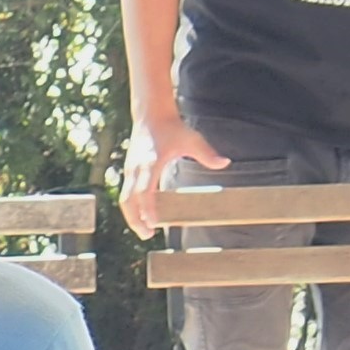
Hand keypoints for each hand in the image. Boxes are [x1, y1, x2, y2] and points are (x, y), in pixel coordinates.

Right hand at [120, 114, 230, 236]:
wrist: (151, 114)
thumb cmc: (173, 127)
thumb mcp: (191, 139)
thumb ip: (207, 153)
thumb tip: (225, 163)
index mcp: (150, 163)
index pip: (144, 191)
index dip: (148, 208)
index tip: (154, 223)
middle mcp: (136, 169)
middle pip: (129, 200)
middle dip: (136, 220)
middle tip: (148, 235)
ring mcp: (130, 170)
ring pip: (124, 199)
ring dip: (132, 217)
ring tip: (144, 231)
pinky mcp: (128, 171)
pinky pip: (126, 194)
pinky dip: (132, 208)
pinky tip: (142, 217)